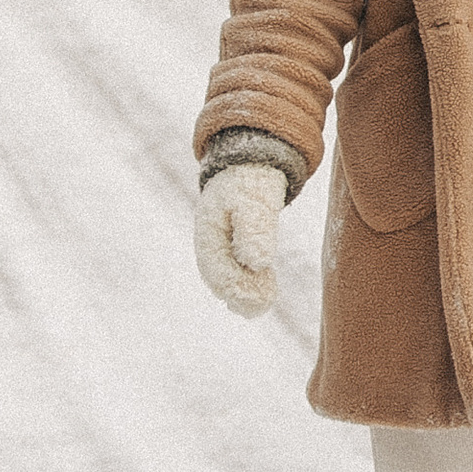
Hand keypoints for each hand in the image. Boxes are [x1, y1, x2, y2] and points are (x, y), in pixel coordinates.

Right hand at [194, 161, 285, 317]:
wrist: (250, 163)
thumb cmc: (251, 181)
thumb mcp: (255, 201)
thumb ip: (255, 230)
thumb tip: (257, 263)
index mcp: (207, 231)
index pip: (216, 269)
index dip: (235, 288)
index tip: (257, 301)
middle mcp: (209, 242)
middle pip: (218, 278)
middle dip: (238, 296)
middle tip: (261, 308)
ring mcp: (218, 245)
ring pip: (225, 277)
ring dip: (243, 293)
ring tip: (264, 304)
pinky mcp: (232, 245)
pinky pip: (235, 270)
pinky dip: (248, 282)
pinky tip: (264, 290)